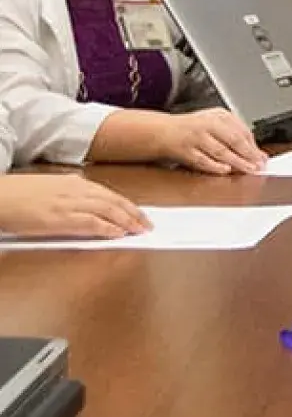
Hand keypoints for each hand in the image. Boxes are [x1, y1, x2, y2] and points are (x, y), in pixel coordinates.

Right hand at [0, 175, 150, 239]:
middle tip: (147, 225)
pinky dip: (108, 228)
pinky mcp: (59, 218)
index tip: (140, 214)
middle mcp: (75, 190)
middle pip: (114, 202)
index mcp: (74, 182)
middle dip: (134, 214)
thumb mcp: (51, 188)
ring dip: (127, 221)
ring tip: (139, 231)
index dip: (128, 205)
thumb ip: (72, 193)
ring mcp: (68, 204)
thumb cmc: (19, 194)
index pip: (110, 194)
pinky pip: (91, 223)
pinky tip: (118, 234)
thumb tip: (90, 203)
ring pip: (108, 211)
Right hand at [158, 109, 266, 174]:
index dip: (254, 146)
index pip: (242, 131)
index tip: (263, 158)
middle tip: (259, 166)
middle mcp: (208, 123)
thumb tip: (258, 154)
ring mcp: (195, 136)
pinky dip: (215, 166)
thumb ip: (236, 137)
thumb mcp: (215, 125)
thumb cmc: (191, 129)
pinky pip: (203, 160)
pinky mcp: (184, 150)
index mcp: (219, 115)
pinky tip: (226, 170)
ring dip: (237, 162)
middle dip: (249, 154)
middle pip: (234, 140)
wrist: (161, 131)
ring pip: (221, 151)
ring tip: (249, 170)